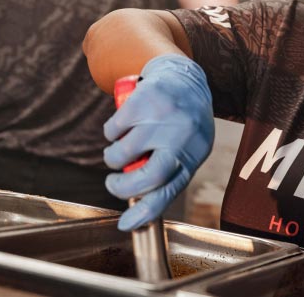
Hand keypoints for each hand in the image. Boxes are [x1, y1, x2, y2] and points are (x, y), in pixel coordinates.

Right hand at [103, 54, 214, 229]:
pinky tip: (121, 127)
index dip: (146, 212)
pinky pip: (113, 130)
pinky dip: (110, 134)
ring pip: (122, 154)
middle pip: (148, 176)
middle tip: (112, 184)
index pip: (170, 191)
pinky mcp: (143, 101)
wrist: (184, 78)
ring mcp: (162, 119)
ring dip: (113, 158)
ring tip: (118, 151)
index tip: (126, 225)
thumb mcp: (186, 148)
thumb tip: (137, 204)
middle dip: (122, 187)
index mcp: (193, 155)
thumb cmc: (182, 123)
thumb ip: (167, 172)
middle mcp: (181, 137)